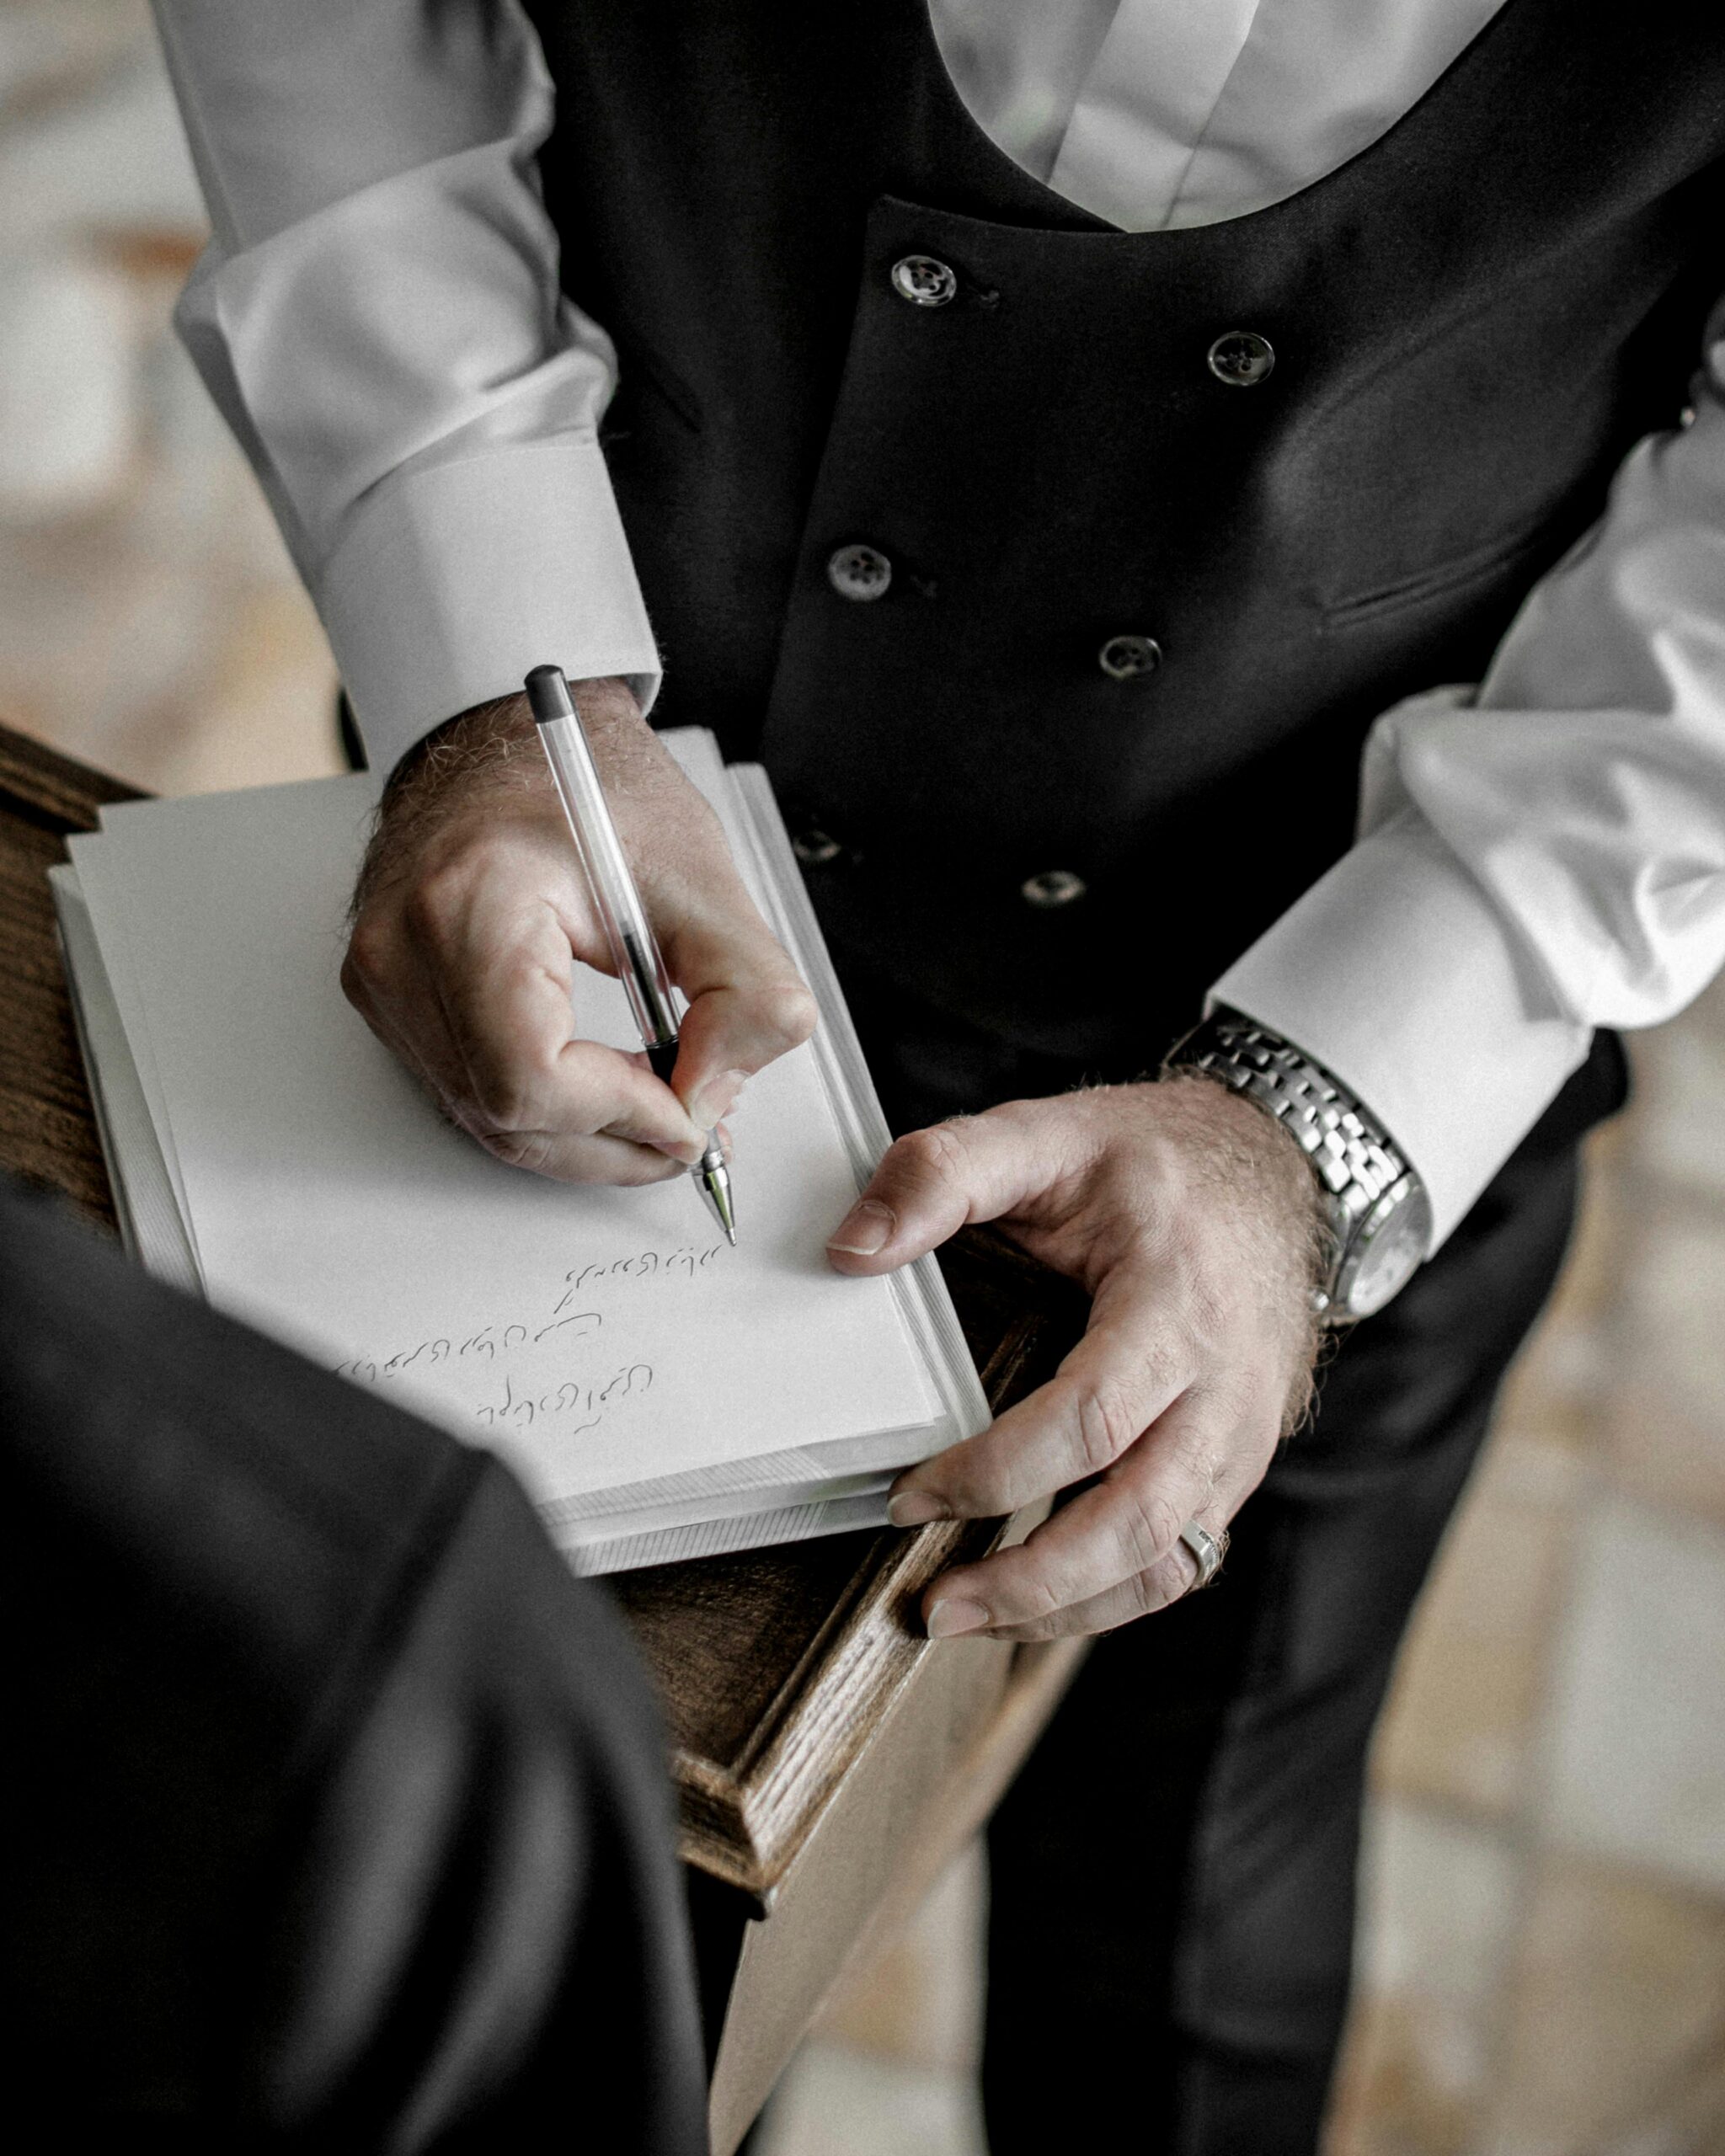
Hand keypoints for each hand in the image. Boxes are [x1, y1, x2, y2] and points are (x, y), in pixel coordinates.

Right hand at [342, 679, 816, 1181]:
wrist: (507, 739)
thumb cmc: (591, 788)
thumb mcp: (702, 876)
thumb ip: (743, 993)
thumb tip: (718, 1095)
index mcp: (473, 901)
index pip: (530, 1076)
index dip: (624, 1116)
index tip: (691, 1111)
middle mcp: (403, 949)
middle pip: (507, 1116)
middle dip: (618, 1141)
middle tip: (695, 1125)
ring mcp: (384, 979)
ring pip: (487, 1122)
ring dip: (587, 1138)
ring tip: (663, 1104)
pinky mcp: (389, 999)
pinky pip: (470, 1093)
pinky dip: (547, 1112)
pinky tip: (608, 1089)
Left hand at [826, 1078, 1327, 1638]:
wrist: (1273, 1169)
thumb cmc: (1152, 1161)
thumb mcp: (1047, 1133)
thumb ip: (943, 1174)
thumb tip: (851, 1250)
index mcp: (1175, 1301)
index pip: (1092, 1417)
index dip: (996, 1471)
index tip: (909, 1495)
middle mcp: (1224, 1385)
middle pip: (1139, 1521)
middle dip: (1032, 1581)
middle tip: (933, 1606)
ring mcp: (1240, 1437)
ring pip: (1167, 1562)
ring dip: (1067, 1609)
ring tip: (968, 1617)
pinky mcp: (1233, 1466)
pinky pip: (1181, 1559)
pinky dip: (1106, 1597)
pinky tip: (1031, 1599)